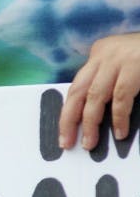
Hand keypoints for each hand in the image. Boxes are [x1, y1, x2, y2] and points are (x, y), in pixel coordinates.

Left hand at [59, 32, 139, 149]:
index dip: (67, 112)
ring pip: (95, 95)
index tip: (64, 134)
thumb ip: (110, 85)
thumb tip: (92, 119)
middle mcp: (105, 54)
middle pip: (78, 90)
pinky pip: (122, 96)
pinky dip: (119, 116)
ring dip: (91, 122)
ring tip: (89, 143)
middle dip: (69, 119)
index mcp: (100, 53)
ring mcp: (121, 58)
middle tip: (67, 142)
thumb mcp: (126, 68)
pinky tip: (120, 132)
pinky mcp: (137, 64)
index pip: (76, 86)